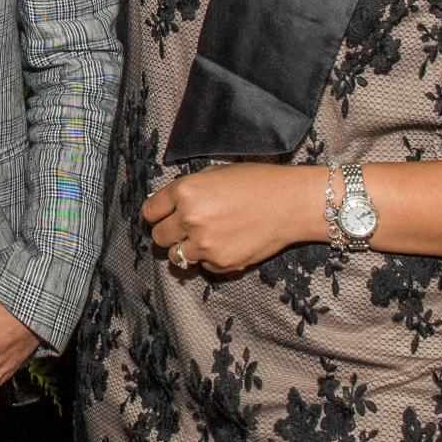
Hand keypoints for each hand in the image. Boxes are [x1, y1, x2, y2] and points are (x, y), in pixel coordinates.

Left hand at [142, 163, 324, 273]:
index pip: (150, 211)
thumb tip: (169, 204)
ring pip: (176, 256)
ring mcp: (205, 244)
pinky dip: (209, 260)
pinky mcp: (221, 263)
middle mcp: (190, 218)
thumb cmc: (257, 182)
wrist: (291, 203)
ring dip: (185, 249)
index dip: (156, 213)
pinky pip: (203, 266)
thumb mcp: (215, 174)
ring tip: (203, 239)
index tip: (162, 215)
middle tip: (184, 228)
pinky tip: (226, 244)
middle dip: (168, 232)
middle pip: (158, 236)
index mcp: (185, 191)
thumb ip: (189, 190)